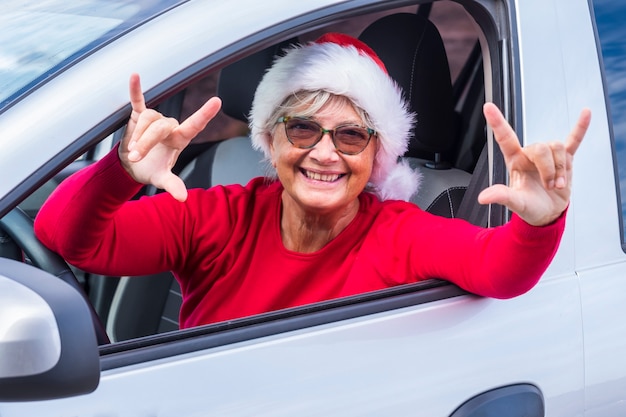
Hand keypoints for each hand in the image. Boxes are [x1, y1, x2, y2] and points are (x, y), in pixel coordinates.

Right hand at [118, 73, 221, 201]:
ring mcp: (154, 120)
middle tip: (136, 156)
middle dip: (146, 142)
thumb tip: (182, 198)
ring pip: (147, 119)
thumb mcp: (162, 179)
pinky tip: (135, 76)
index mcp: (179, 139)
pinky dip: (135, 90)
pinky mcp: (138, 116)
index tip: (217, 101)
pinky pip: (138, 101)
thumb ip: (173, 185)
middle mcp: (169, 127)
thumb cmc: (151, 170)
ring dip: (137, 135)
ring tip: (133, 151)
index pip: (194, 125)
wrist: (131, 167)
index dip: (204, 114)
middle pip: (159, 127)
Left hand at [477, 102, 590, 225]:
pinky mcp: (565, 160)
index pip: (505, 138)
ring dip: (560, 169)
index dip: (497, 123)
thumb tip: (483, 197)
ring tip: (557, 185)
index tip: (488, 107)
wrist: (547, 214)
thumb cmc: (529, 207)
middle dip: (548, 169)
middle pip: (542, 148)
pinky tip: (586, 113)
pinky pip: (574, 140)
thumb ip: (501, 196)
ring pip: (557, 147)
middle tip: (549, 186)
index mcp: (515, 161)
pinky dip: (580, 128)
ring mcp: (548, 156)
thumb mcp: (515, 203)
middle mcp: (529, 154)